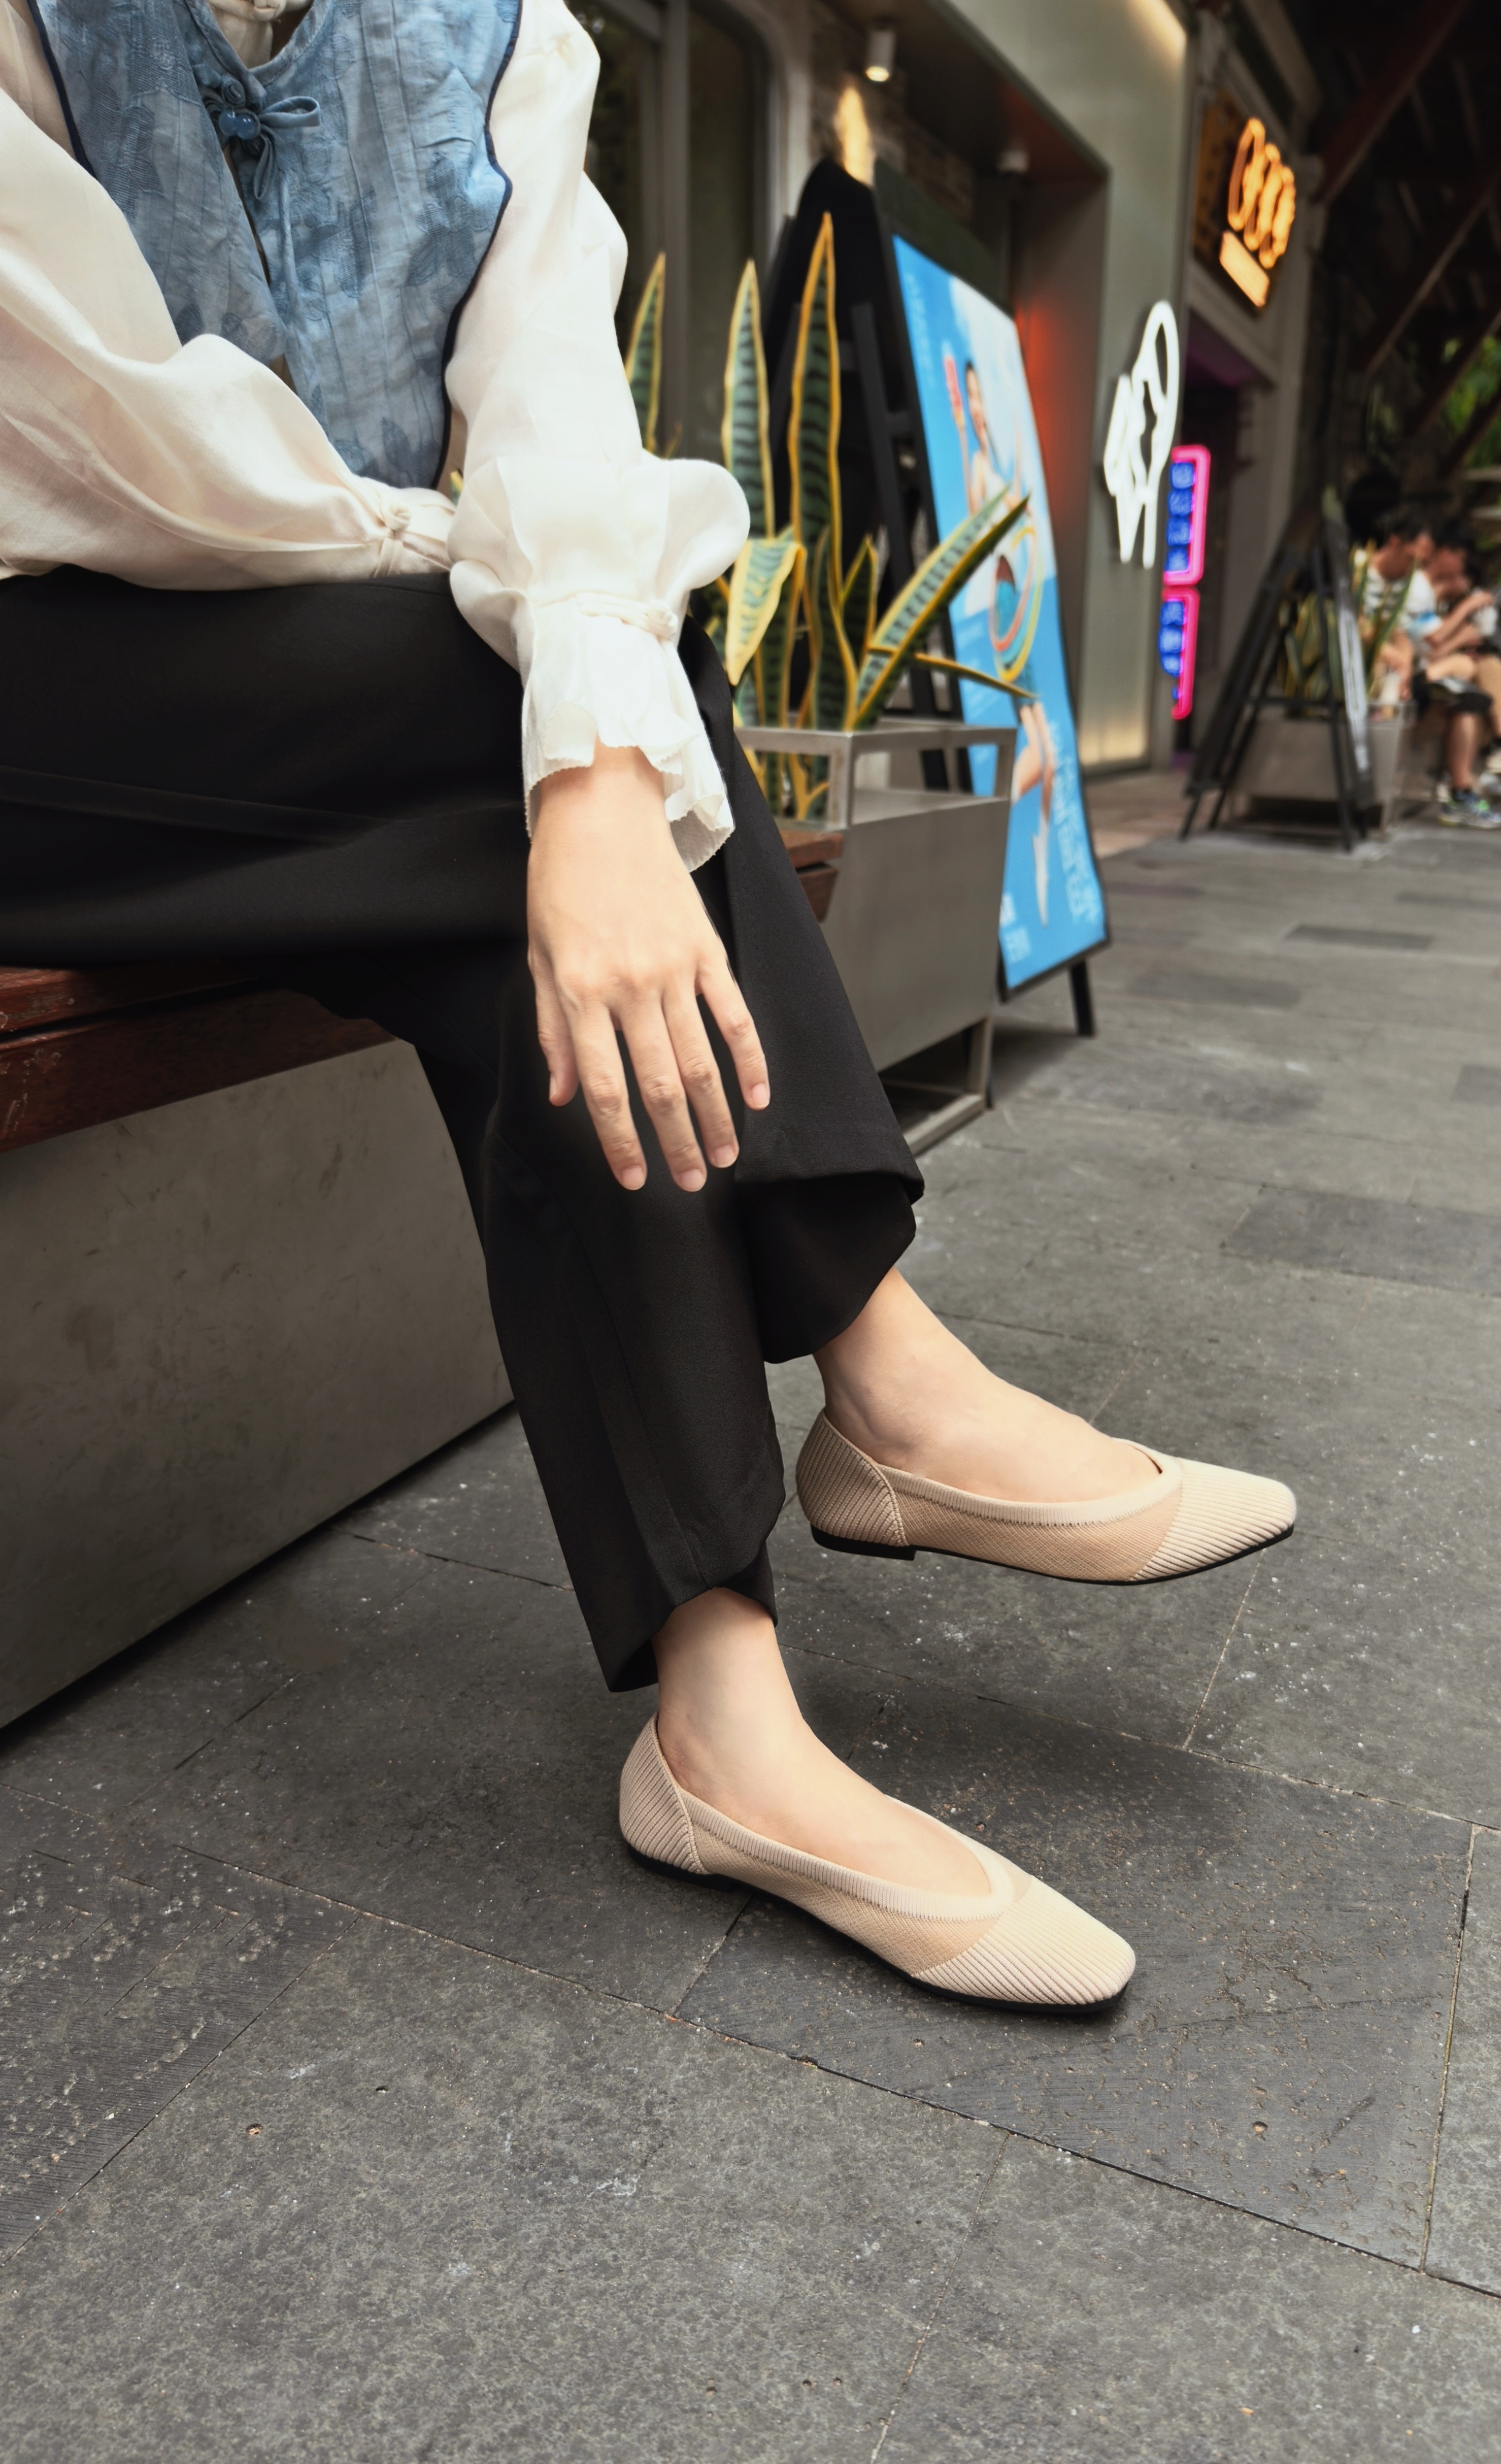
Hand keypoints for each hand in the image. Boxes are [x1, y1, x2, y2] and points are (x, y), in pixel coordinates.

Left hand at [528, 747, 769, 1191]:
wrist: (600, 809)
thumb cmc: (560, 882)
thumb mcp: (538, 957)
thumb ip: (553, 1030)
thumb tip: (564, 1095)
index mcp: (579, 992)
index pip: (604, 1088)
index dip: (621, 1142)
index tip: (634, 1180)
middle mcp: (629, 986)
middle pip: (661, 1086)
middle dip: (676, 1143)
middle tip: (692, 1184)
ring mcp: (673, 967)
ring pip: (701, 1060)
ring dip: (716, 1117)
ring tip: (725, 1157)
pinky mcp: (706, 948)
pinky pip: (734, 1014)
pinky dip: (750, 1059)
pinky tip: (757, 1097)